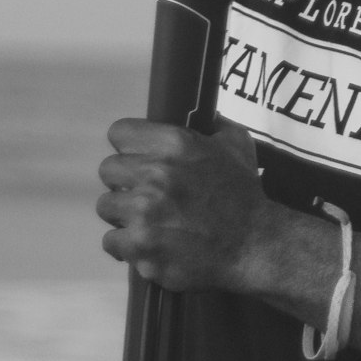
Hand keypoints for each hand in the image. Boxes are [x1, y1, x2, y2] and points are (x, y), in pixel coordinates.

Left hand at [96, 115, 269, 291]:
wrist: (254, 245)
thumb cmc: (243, 194)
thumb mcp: (237, 145)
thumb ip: (215, 125)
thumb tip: (203, 113)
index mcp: (175, 144)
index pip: (119, 132)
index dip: (128, 146)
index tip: (137, 159)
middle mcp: (155, 174)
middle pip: (107, 170)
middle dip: (124, 182)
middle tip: (142, 194)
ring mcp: (144, 213)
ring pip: (105, 206)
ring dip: (123, 214)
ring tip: (146, 221)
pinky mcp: (140, 247)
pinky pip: (111, 241)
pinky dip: (126, 246)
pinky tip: (148, 245)